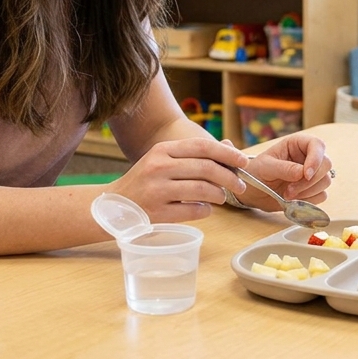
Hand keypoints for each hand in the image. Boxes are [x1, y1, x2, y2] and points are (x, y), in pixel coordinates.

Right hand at [108, 137, 245, 222]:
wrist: (114, 205)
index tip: (244, 162)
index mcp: (162, 150)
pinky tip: (206, 209)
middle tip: (241, 185)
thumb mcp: (163, 160)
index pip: (202, 146)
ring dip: (219, 195)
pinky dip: (206, 210)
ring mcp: (157, 190)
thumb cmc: (145, 181)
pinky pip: (193, 210)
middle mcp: (159, 167)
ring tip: (222, 197)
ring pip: (202, 190)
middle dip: (230, 177)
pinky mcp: (157, 212)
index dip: (227, 153)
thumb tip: (230, 150)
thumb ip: (193, 155)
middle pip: (206, 168)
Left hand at [244, 132, 331, 202]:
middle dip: (310, 180)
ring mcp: (313, 174)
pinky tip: (293, 200)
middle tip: (290, 190)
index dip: (316, 158)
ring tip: (286, 195)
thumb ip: (283, 168)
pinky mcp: (313, 190)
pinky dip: (308, 200)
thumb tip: (302, 173)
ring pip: (325, 181)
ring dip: (307, 191)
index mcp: (297, 144)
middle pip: (326, 164)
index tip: (306, 174)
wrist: (253, 192)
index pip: (317, 144)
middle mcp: (308, 157)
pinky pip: (321, 195)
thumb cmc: (256, 172)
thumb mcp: (265, 167)